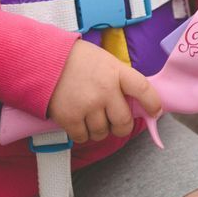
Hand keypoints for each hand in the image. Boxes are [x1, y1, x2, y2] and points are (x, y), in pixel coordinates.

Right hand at [45, 39, 162, 145]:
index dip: (153, 104)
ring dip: (99, 130)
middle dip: (121, 127)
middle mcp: (105, 90)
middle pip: (123, 122)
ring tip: (90, 117)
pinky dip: (82, 133)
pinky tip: (78, 121)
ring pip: (103, 133)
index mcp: (116, 72)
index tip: (155, 111)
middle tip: (115, 122)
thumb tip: (134, 102)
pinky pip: (83, 137)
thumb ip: (119, 79)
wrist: (42, 59)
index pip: (144, 90)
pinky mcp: (70, 117)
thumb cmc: (76, 59)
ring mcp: (88, 105)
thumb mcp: (104, 60)